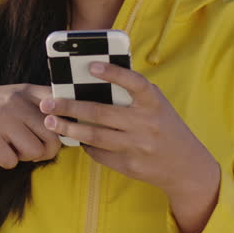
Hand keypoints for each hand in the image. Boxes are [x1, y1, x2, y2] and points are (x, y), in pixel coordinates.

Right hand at [0, 84, 62, 168]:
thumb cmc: (1, 109)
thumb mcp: (22, 96)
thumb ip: (46, 103)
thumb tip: (76, 124)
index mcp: (29, 91)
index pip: (61, 106)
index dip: (68, 124)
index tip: (65, 132)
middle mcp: (17, 101)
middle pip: (53, 137)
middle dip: (48, 150)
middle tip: (37, 149)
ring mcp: (1, 117)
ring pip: (34, 151)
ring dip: (27, 157)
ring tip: (16, 147)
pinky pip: (11, 161)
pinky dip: (8, 161)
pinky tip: (1, 150)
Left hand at [38, 62, 217, 200]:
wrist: (186, 166)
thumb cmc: (165, 127)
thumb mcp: (157, 106)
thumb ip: (133, 94)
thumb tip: (93, 80)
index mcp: (154, 102)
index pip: (134, 82)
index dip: (113, 73)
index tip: (91, 66)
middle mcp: (146, 123)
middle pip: (101, 113)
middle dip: (70, 107)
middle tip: (48, 102)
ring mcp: (137, 146)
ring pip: (95, 136)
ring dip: (69, 129)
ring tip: (50, 121)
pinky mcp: (129, 165)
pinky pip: (100, 153)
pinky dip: (85, 144)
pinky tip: (75, 137)